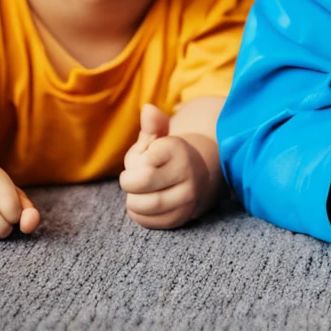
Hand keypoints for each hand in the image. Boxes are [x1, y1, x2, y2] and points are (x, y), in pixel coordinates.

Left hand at [119, 104, 215, 229]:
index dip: (136, 161)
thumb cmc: (170, 157)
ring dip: (133, 199)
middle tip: (134, 178)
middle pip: (140, 183)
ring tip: (140, 192)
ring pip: (142, 205)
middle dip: (129, 182)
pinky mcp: (182, 217)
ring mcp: (187, 198)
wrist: (200, 177)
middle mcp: (187, 173)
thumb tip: (148, 109)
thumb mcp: (161, 138)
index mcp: (178, 150)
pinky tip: (145, 203)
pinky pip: (148, 221)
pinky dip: (138, 214)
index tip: (145, 159)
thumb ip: (153, 125)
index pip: (144, 160)